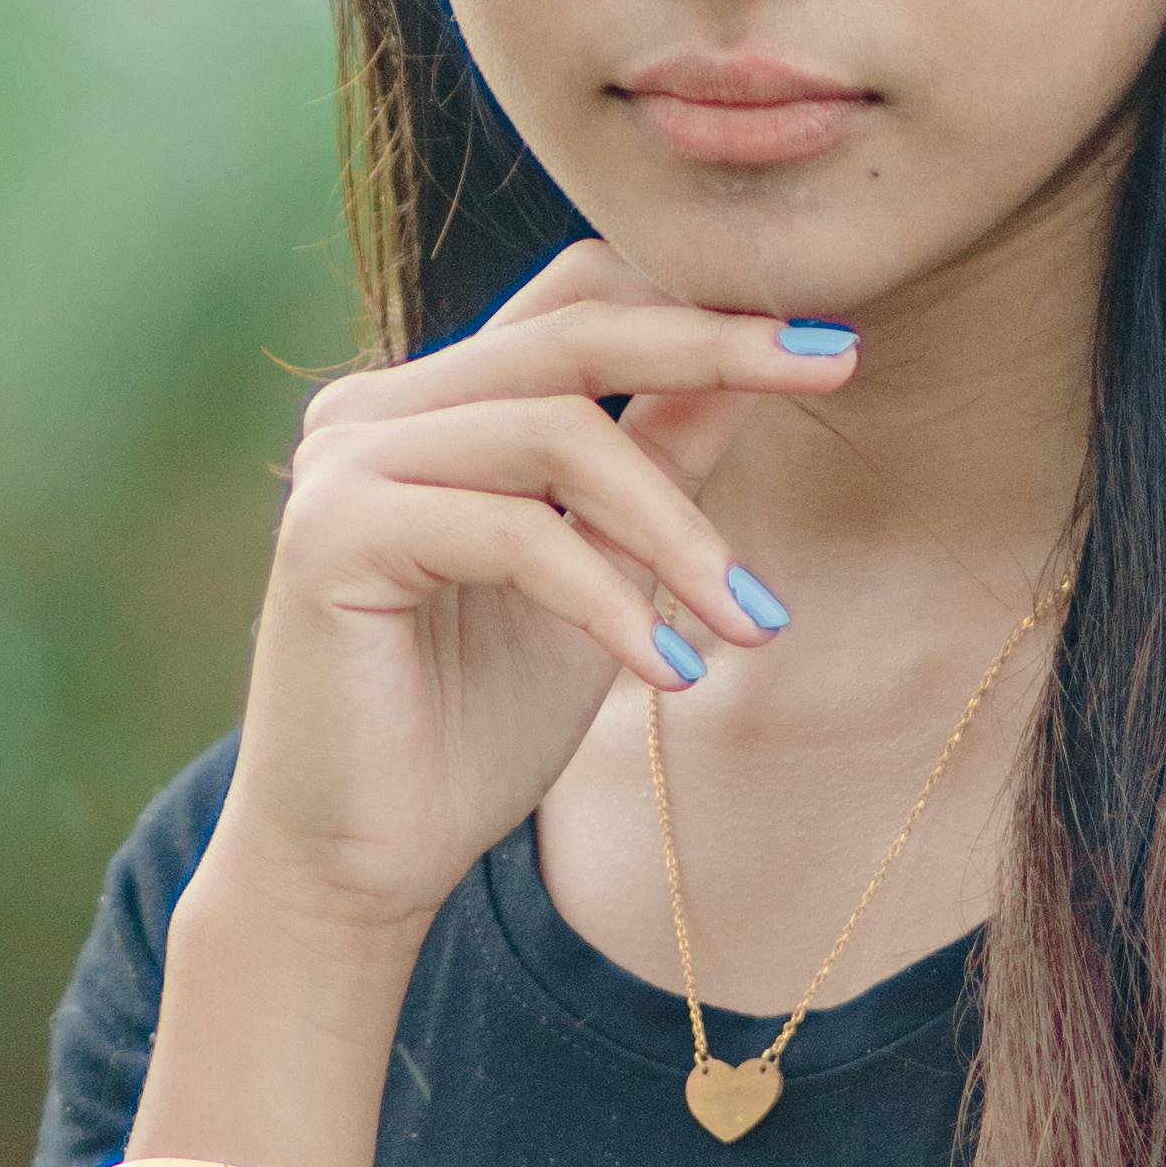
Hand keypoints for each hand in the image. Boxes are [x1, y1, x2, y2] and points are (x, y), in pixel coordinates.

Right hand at [207, 241, 857, 942]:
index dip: (699, 308)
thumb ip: (656, 467)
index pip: (575, 302)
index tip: (827, 347)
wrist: (360, 864)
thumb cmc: (472, 728)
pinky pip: (514, 533)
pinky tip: (672, 672)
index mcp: (431, 405)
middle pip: (572, 332)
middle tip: (833, 369)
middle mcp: (373, 409)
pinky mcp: (332, 534)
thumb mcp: (602, 578)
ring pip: (557, 433)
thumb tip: (754, 366)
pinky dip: (610, 601)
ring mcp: (344, 462)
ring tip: (753, 623)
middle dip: (715, 348)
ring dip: (678, 529)